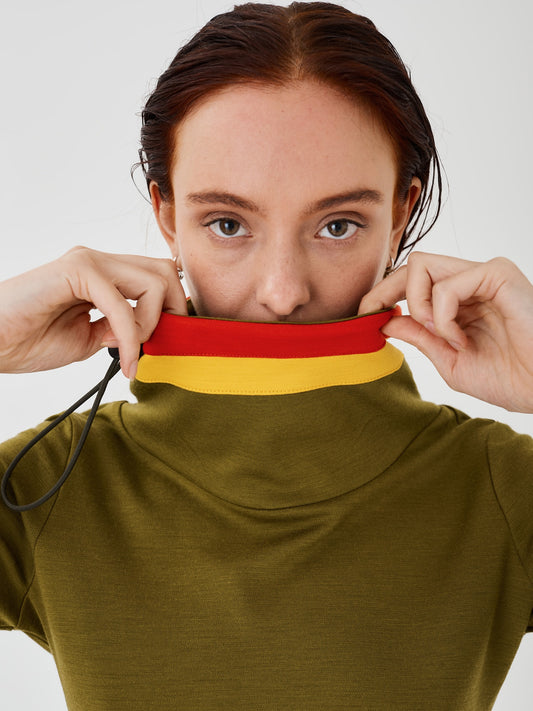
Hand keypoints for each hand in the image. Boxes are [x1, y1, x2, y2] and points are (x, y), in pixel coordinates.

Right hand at [0, 246, 186, 378]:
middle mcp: (100, 261)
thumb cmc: (29, 340)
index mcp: (104, 274)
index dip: (171, 311)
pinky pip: (122, 302)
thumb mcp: (90, 339)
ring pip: (154, 280)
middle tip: (155, 346)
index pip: (159, 278)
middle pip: (166, 270)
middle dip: (173, 312)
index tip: (159, 346)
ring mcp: (88, 261)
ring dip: (150, 324)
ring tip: (127, 352)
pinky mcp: (76, 270)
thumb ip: (119, 330)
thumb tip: (148, 332)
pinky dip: (131, 336)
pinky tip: (123, 360)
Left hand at [358, 252, 532, 412]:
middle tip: (372, 316)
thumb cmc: (510, 378)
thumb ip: (419, 336)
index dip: (382, 293)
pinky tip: (460, 339)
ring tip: (441, 337)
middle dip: (382, 289)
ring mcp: (484, 275)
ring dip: (418, 306)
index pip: (412, 281)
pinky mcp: (498, 274)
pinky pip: (447, 284)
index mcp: (460, 300)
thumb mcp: (449, 359)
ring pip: (422, 265)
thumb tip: (383, 319)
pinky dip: (442, 315)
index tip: (363, 316)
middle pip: (411, 264)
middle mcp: (471, 281)